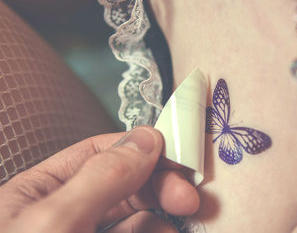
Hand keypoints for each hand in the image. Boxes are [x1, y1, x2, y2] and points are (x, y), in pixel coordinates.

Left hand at [0, 126, 199, 231]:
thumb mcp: (53, 221)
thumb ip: (100, 177)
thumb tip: (148, 137)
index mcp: (40, 191)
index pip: (100, 153)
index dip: (142, 148)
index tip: (180, 157)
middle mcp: (65, 211)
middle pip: (124, 184)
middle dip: (161, 185)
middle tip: (190, 197)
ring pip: (135, 215)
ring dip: (164, 213)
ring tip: (185, 218)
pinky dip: (158, 231)